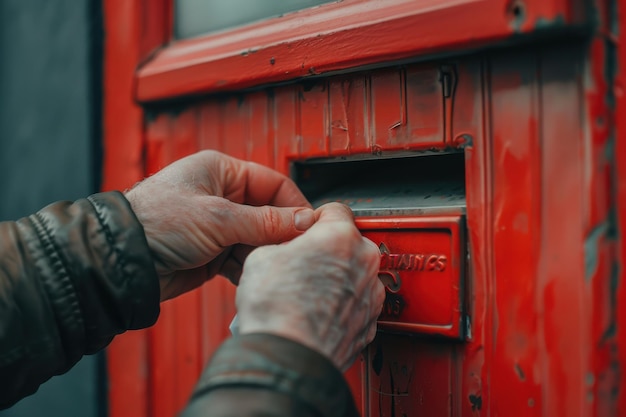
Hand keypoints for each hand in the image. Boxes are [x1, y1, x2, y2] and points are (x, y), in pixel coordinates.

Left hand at [125, 150, 314, 300]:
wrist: (122, 261)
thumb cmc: (157, 222)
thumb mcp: (218, 218)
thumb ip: (265, 222)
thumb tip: (305, 221)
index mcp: (222, 172)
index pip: (274, 184)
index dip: (295, 206)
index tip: (311, 227)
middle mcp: (223, 196)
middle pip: (269, 214)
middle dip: (281, 234)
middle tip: (295, 253)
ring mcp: (218, 226)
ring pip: (258, 239)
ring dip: (265, 254)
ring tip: (270, 267)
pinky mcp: (213, 252)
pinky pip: (243, 259)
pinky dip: (250, 269)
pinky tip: (253, 277)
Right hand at [235, 203, 384, 370]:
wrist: (288, 358)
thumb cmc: (276, 309)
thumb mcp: (262, 257)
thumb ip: (284, 243)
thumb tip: (287, 249)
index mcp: (341, 236)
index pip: (335, 209)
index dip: (315, 219)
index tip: (306, 230)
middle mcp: (365, 261)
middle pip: (348, 243)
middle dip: (327, 250)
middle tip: (302, 263)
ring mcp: (371, 294)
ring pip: (354, 274)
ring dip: (336, 278)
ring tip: (307, 294)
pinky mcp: (370, 323)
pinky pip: (356, 304)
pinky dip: (341, 306)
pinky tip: (317, 313)